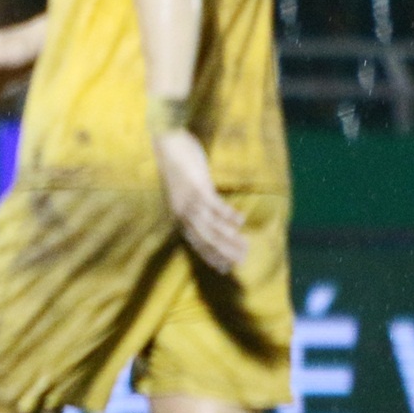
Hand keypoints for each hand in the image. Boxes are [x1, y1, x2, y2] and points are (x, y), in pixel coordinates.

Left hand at [153, 130, 247, 273]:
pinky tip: (241, 221)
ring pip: (211, 226)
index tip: (224, 268)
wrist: (168, 144)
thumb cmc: (178, 167)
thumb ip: (194, 206)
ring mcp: (190, 201)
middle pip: (205, 239)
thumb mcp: (183, 192)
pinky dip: (227, 215)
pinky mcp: (198, 188)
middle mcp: (183, 213)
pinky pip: (215, 206)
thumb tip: (209, 217)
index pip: (196, 243)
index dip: (210, 257)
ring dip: (229, 238)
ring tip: (245, 246)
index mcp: (179, 216)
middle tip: (241, 262)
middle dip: (224, 252)